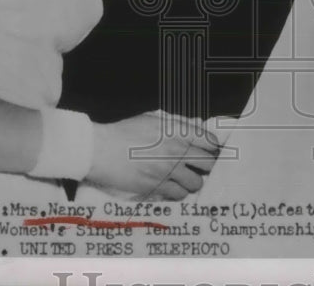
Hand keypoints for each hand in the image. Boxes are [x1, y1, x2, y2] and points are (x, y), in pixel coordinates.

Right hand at [85, 112, 219, 200]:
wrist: (100, 149)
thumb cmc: (124, 132)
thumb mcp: (153, 119)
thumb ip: (176, 124)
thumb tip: (195, 128)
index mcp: (177, 131)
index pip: (210, 141)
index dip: (212, 148)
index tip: (210, 152)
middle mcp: (176, 150)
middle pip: (208, 163)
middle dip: (205, 165)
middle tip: (199, 166)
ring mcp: (168, 170)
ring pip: (196, 182)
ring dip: (192, 181)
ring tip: (183, 178)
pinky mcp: (157, 186)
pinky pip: (179, 194)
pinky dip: (178, 192)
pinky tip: (171, 186)